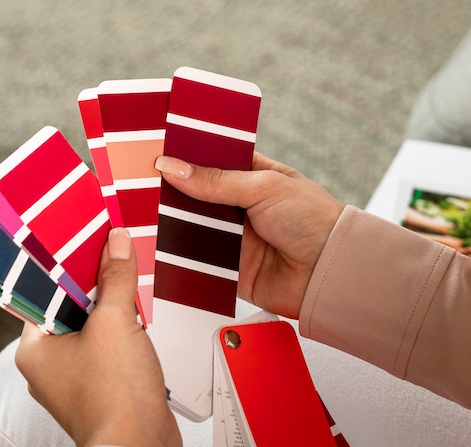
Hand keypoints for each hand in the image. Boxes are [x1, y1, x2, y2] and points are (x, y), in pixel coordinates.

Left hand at [15, 228, 182, 446]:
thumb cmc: (115, 393)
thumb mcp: (115, 322)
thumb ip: (115, 279)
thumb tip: (116, 242)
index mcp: (34, 350)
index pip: (44, 295)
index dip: (67, 268)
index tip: (87, 244)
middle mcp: (49, 367)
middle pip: (72, 312)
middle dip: (97, 288)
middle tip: (113, 257)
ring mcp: (76, 382)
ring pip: (93, 333)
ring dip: (113, 313)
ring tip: (130, 283)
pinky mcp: (102, 391)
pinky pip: (109, 353)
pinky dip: (123, 337)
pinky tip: (140, 321)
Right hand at [155, 153, 343, 318]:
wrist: (328, 272)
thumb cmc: (312, 220)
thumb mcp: (264, 187)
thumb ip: (217, 181)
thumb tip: (174, 167)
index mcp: (254, 177)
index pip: (214, 161)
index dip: (188, 156)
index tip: (159, 150)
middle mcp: (242, 207)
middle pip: (198, 196)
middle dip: (174, 192)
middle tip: (142, 181)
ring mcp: (235, 238)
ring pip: (194, 228)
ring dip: (174, 223)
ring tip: (143, 211)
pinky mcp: (229, 268)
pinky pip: (199, 261)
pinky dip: (182, 256)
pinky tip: (160, 245)